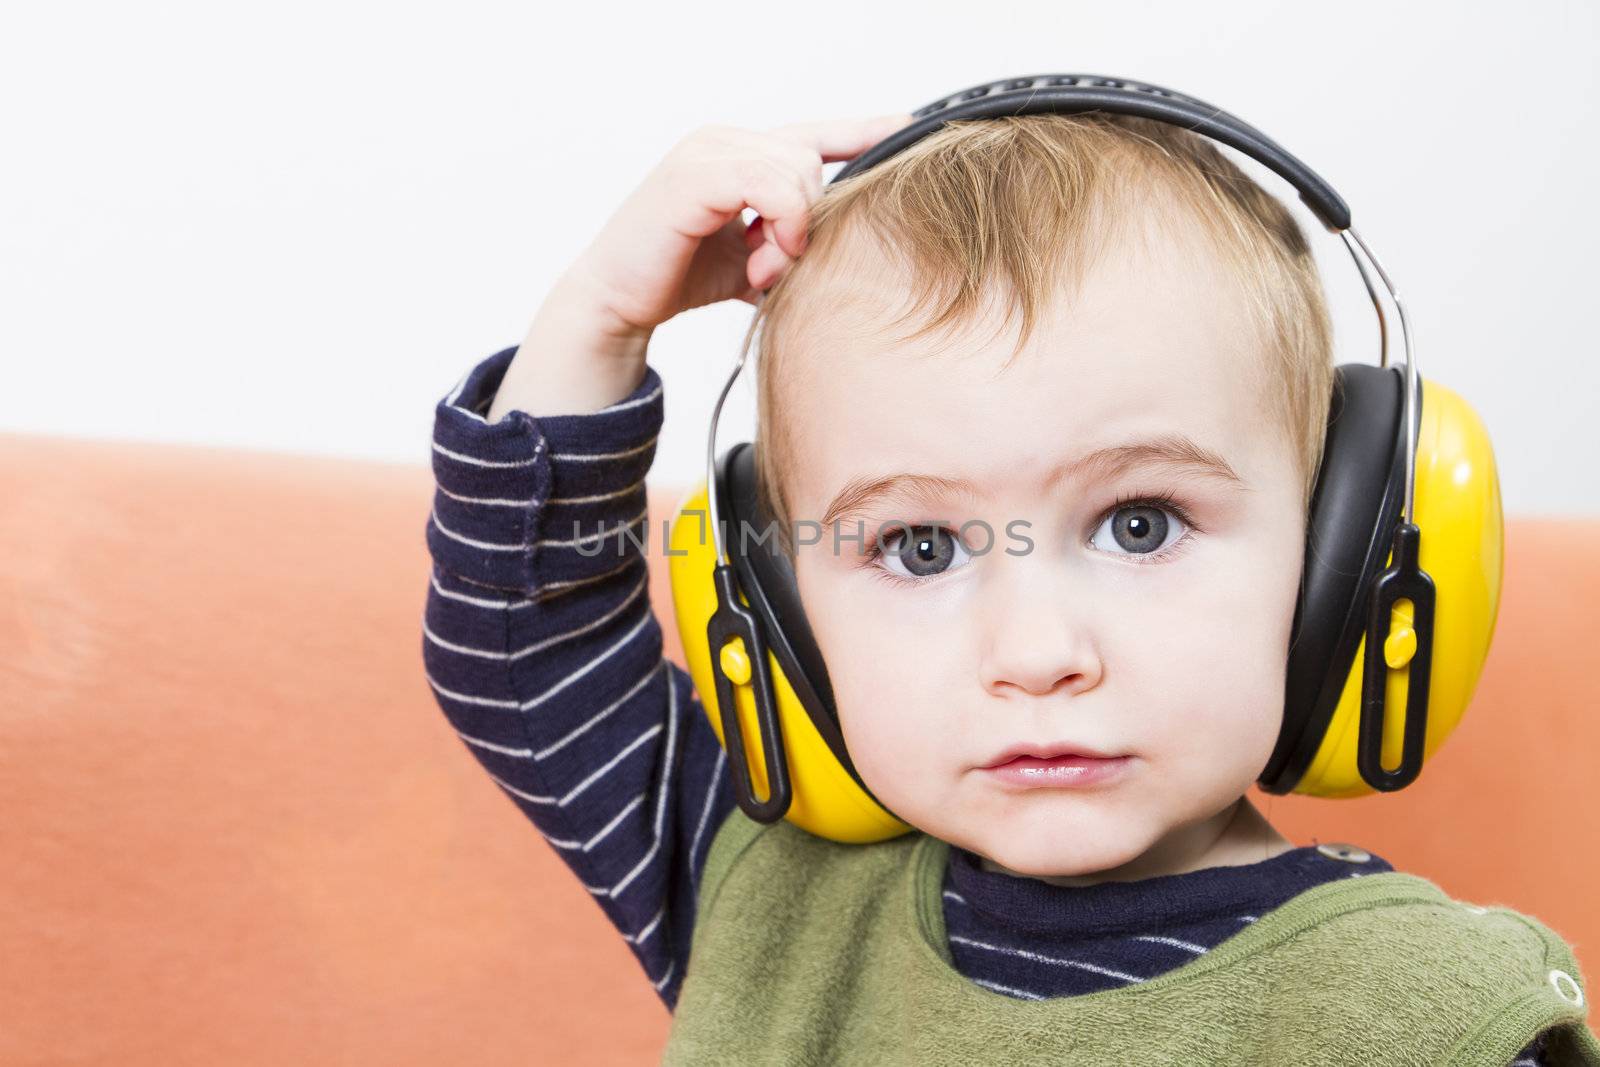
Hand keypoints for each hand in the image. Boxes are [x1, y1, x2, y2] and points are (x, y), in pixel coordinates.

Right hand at [491, 112, 914, 419]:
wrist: (618, 301)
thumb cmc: (679, 275)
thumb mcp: (754, 259)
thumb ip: (794, 246)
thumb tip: (847, 256)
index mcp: (742, 155)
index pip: (816, 134)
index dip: (865, 131)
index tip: (912, 130)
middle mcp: (725, 141)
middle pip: (812, 159)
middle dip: (811, 218)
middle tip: (779, 266)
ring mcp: (707, 152)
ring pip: (796, 168)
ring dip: (794, 228)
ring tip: (763, 269)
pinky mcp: (693, 175)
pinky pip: (767, 182)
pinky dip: (779, 221)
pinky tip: (760, 259)